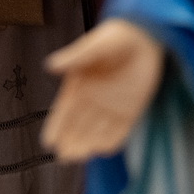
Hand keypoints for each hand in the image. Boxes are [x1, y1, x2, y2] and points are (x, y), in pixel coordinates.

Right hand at [42, 19, 162, 160]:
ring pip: (96, 132)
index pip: (63, 111)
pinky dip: (113, 140)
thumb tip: (50, 65)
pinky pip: (120, 131)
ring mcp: (111, 107)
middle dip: (70, 141)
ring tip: (79, 156)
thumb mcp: (94, 45)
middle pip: (78, 126)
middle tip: (63, 156)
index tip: (48, 142)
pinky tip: (105, 150)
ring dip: (88, 144)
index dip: (56, 126)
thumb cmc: (116, 37)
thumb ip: (75, 57)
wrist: (145, 36)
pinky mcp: (130, 110)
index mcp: (78, 86)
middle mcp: (92, 100)